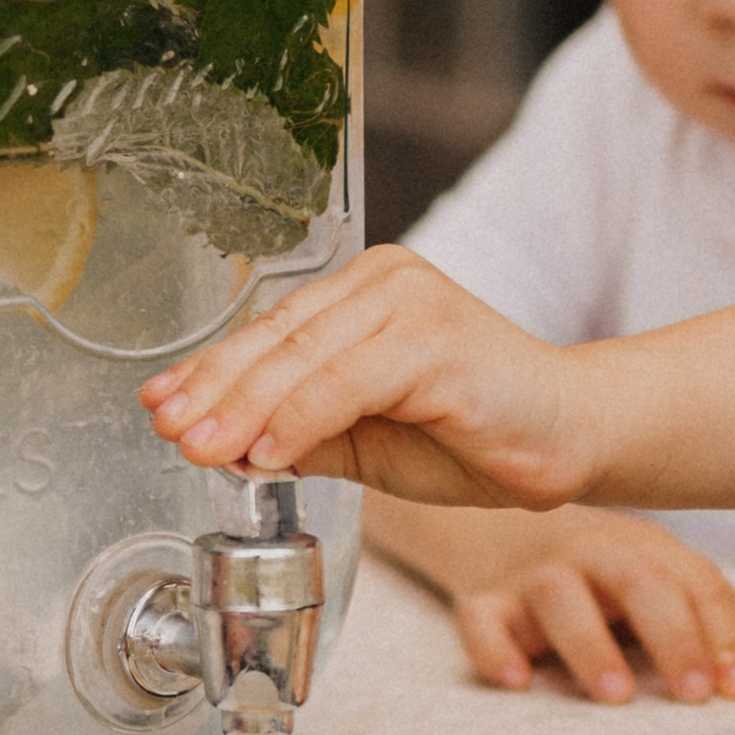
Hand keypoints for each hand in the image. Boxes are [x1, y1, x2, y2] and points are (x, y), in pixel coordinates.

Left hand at [143, 247, 586, 506]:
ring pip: (302, 360)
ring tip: (202, 450)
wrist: (572, 437)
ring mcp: (411, 303)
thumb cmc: (475, 435)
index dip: (210, 372)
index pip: (269, 332)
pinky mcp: (436, 338)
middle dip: (214, 393)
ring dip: (244, 410)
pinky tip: (265, 453)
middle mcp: (384, 280)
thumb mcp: (365, 440)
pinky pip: (348, 383)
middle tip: (170, 431)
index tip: (161, 406)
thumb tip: (221, 448)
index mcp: (363, 292)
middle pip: (276, 340)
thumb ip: (299, 435)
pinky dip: (300, 419)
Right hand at [437, 511, 734, 706]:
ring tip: (616, 695)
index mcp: (648, 551)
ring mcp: (535, 576)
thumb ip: (730, 613)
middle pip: (638, 582)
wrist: (498, 527)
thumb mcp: (665, 579)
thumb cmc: (599, 568)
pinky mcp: (483, 601)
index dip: (725, 635)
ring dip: (589, 645)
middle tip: (695, 693)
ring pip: (560, 597)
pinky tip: (516, 680)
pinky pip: (480, 619)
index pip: (698, 585)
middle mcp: (595, 556)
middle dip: (671, 636)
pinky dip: (493, 648)